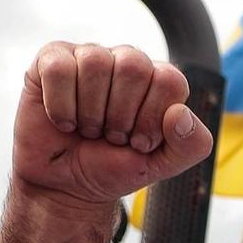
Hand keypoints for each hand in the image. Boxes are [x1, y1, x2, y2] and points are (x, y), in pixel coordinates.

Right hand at [0, 42, 213, 242]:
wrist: (65, 185)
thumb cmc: (113, 167)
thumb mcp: (160, 166)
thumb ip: (190, 146)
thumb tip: (180, 112)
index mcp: (159, 81)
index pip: (169, 81)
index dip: (152, 118)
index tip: (139, 142)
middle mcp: (126, 61)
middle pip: (134, 67)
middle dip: (121, 115)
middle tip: (112, 136)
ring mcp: (89, 56)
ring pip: (95, 63)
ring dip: (90, 112)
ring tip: (88, 129)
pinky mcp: (51, 60)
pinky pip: (59, 69)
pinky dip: (61, 105)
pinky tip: (63, 120)